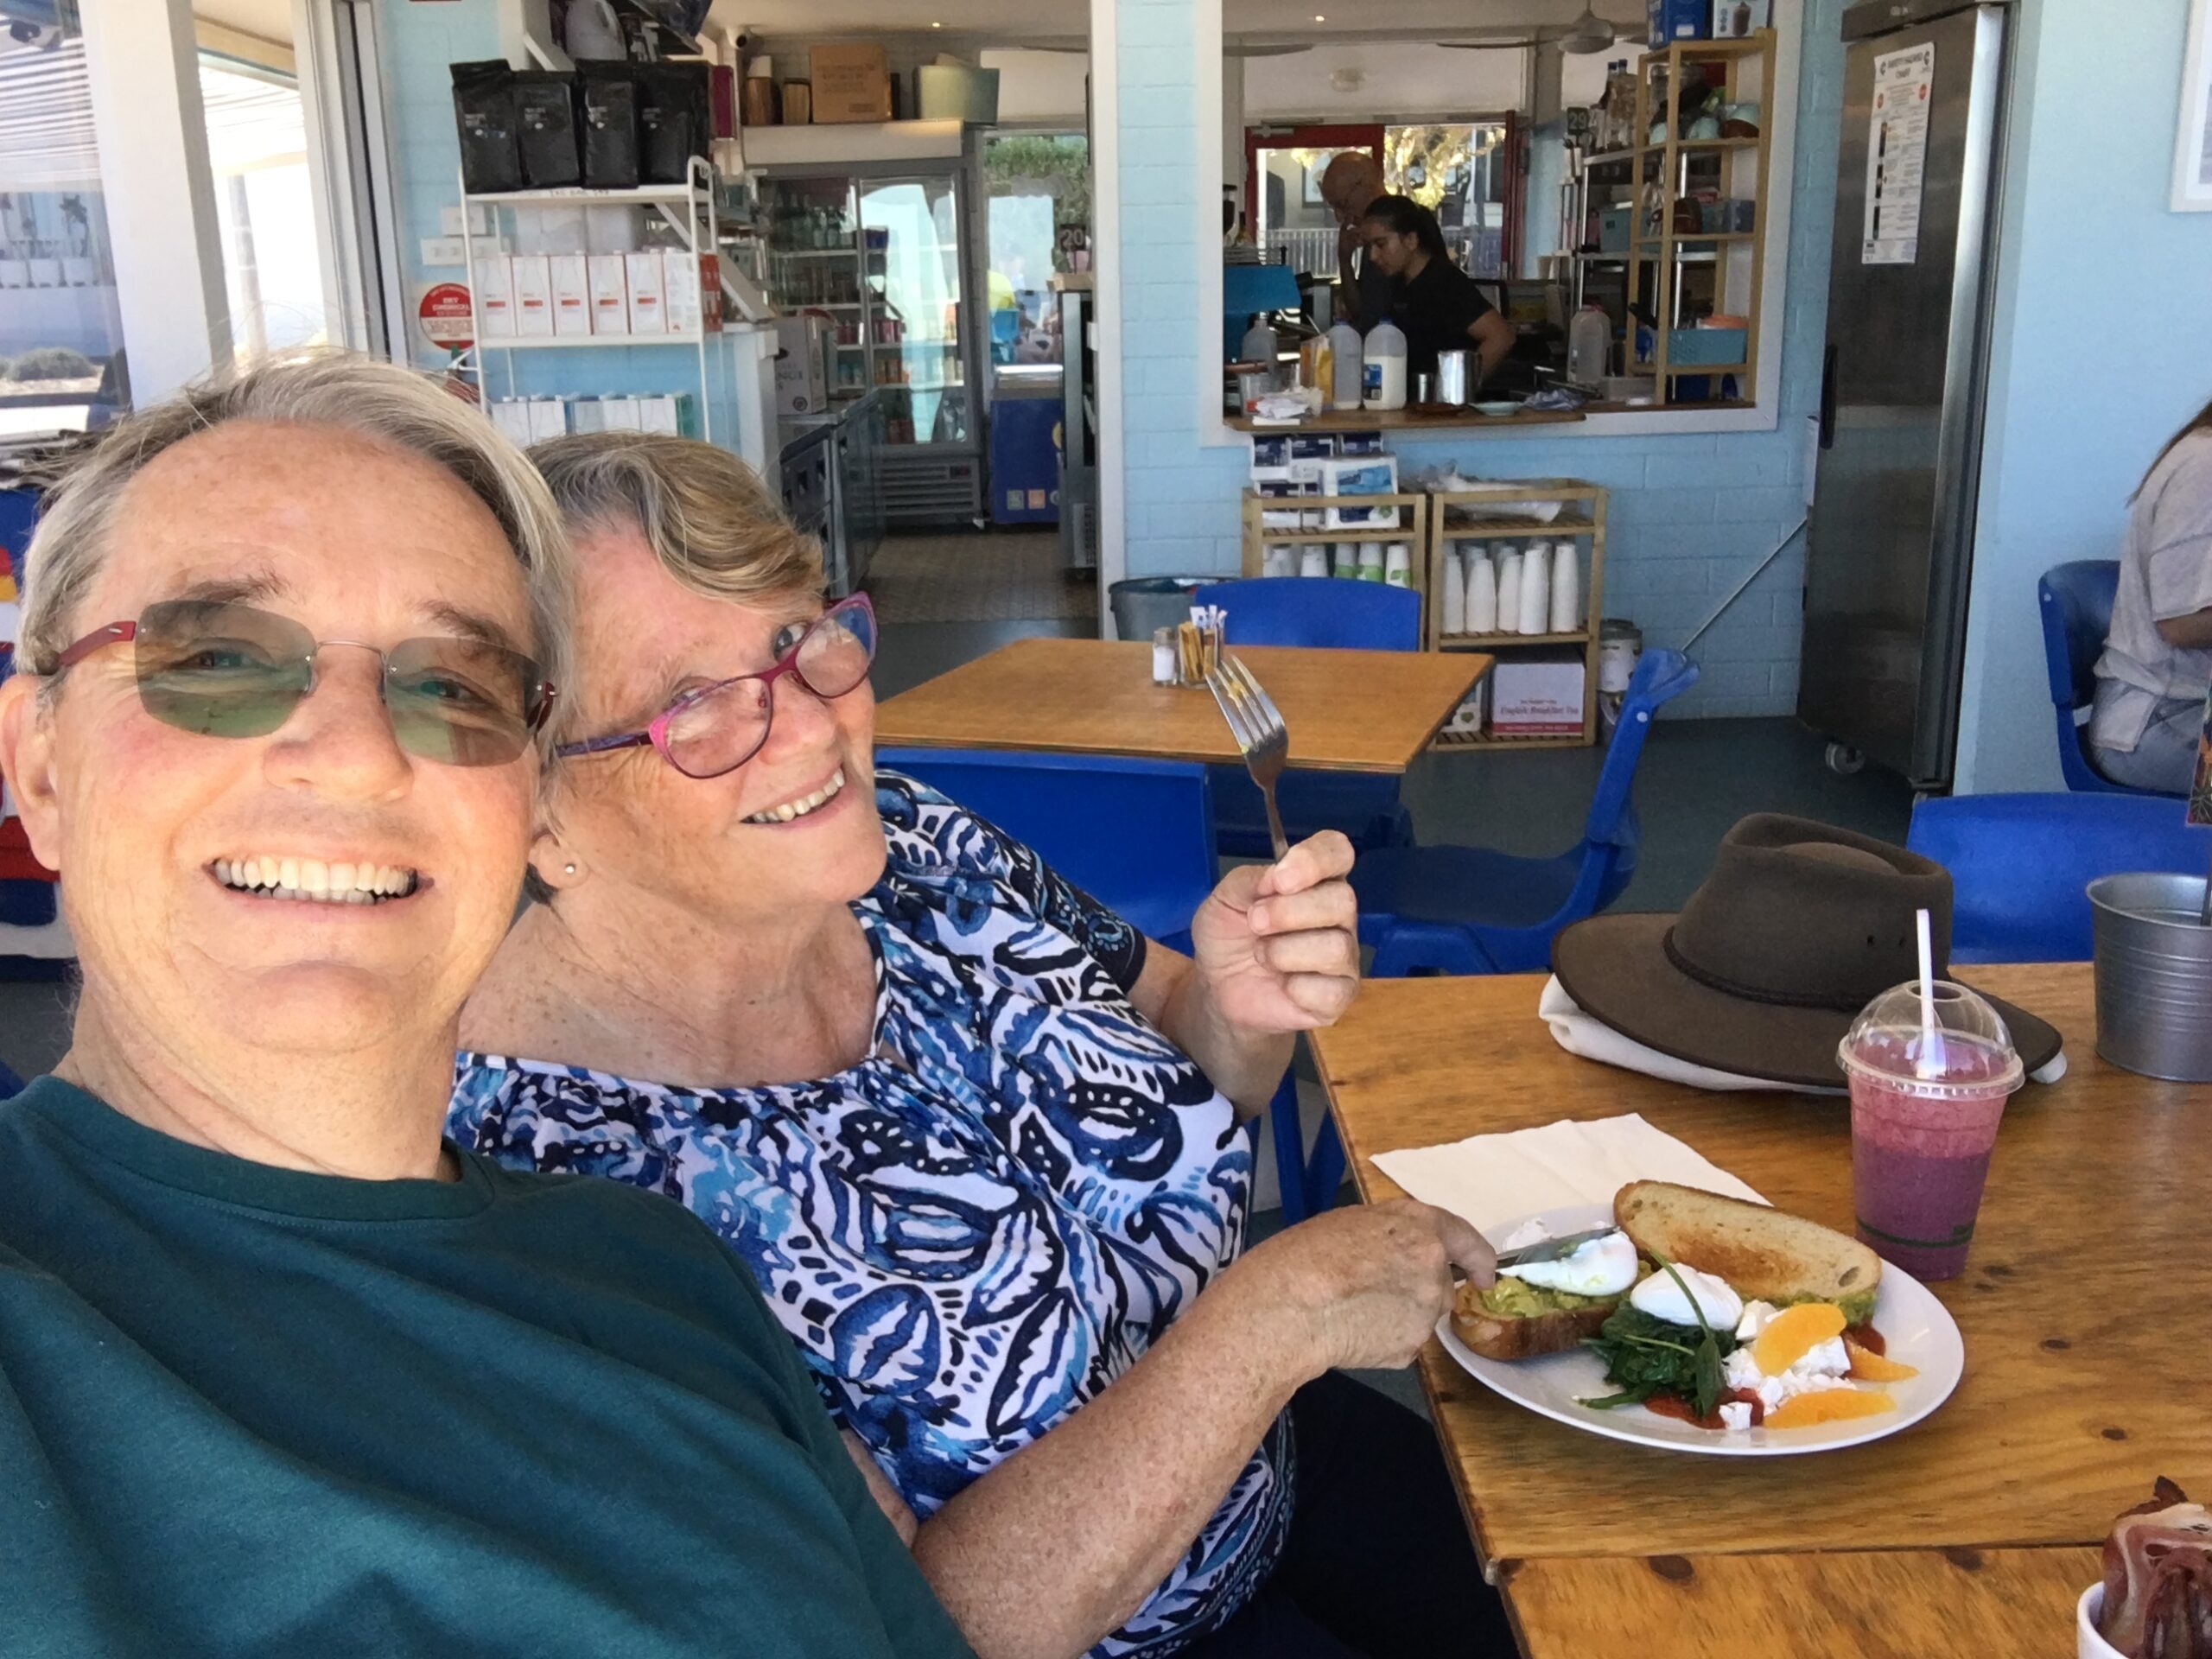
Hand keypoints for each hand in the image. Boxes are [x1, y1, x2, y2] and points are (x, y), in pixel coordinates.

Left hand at [1188, 832, 1359, 1035]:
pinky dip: (1296, 988)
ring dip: (1284, 952)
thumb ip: (1249, 880)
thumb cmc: (1229, 937)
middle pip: (1343, 900)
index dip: (1315, 860)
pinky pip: (1331, 990)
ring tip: (1261, 955)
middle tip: (1255, 922)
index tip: (1280, 879)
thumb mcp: (1224, 900)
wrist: (1217, 987)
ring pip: (1336, 947)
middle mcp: (1338, 913)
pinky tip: (1281, 985)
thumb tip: (1277, 876)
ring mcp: (1343, 955)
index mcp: (1315, 879)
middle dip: (1289, 912)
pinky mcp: (1339, 995)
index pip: (1337, 852)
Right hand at [1240, 1199, 1497, 1374]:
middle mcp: (1434, 1267)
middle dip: (1419, 1290)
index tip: (1483, 1275)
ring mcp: (1427, 1311)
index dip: (1479, 1259)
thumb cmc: (1306, 1254)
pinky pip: (1405, 1342)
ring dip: (1401, 1316)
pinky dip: (1386, 1340)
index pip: (1466, 1240)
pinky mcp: (1413, 1347)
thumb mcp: (1353, 1222)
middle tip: (1375, 1292)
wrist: (1290, 1306)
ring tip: (1355, 1313)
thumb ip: (1392, 1235)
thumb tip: (1400, 1253)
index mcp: (1421, 1226)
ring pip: (1422, 1316)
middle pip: (1442, 1284)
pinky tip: (1353, 1333)